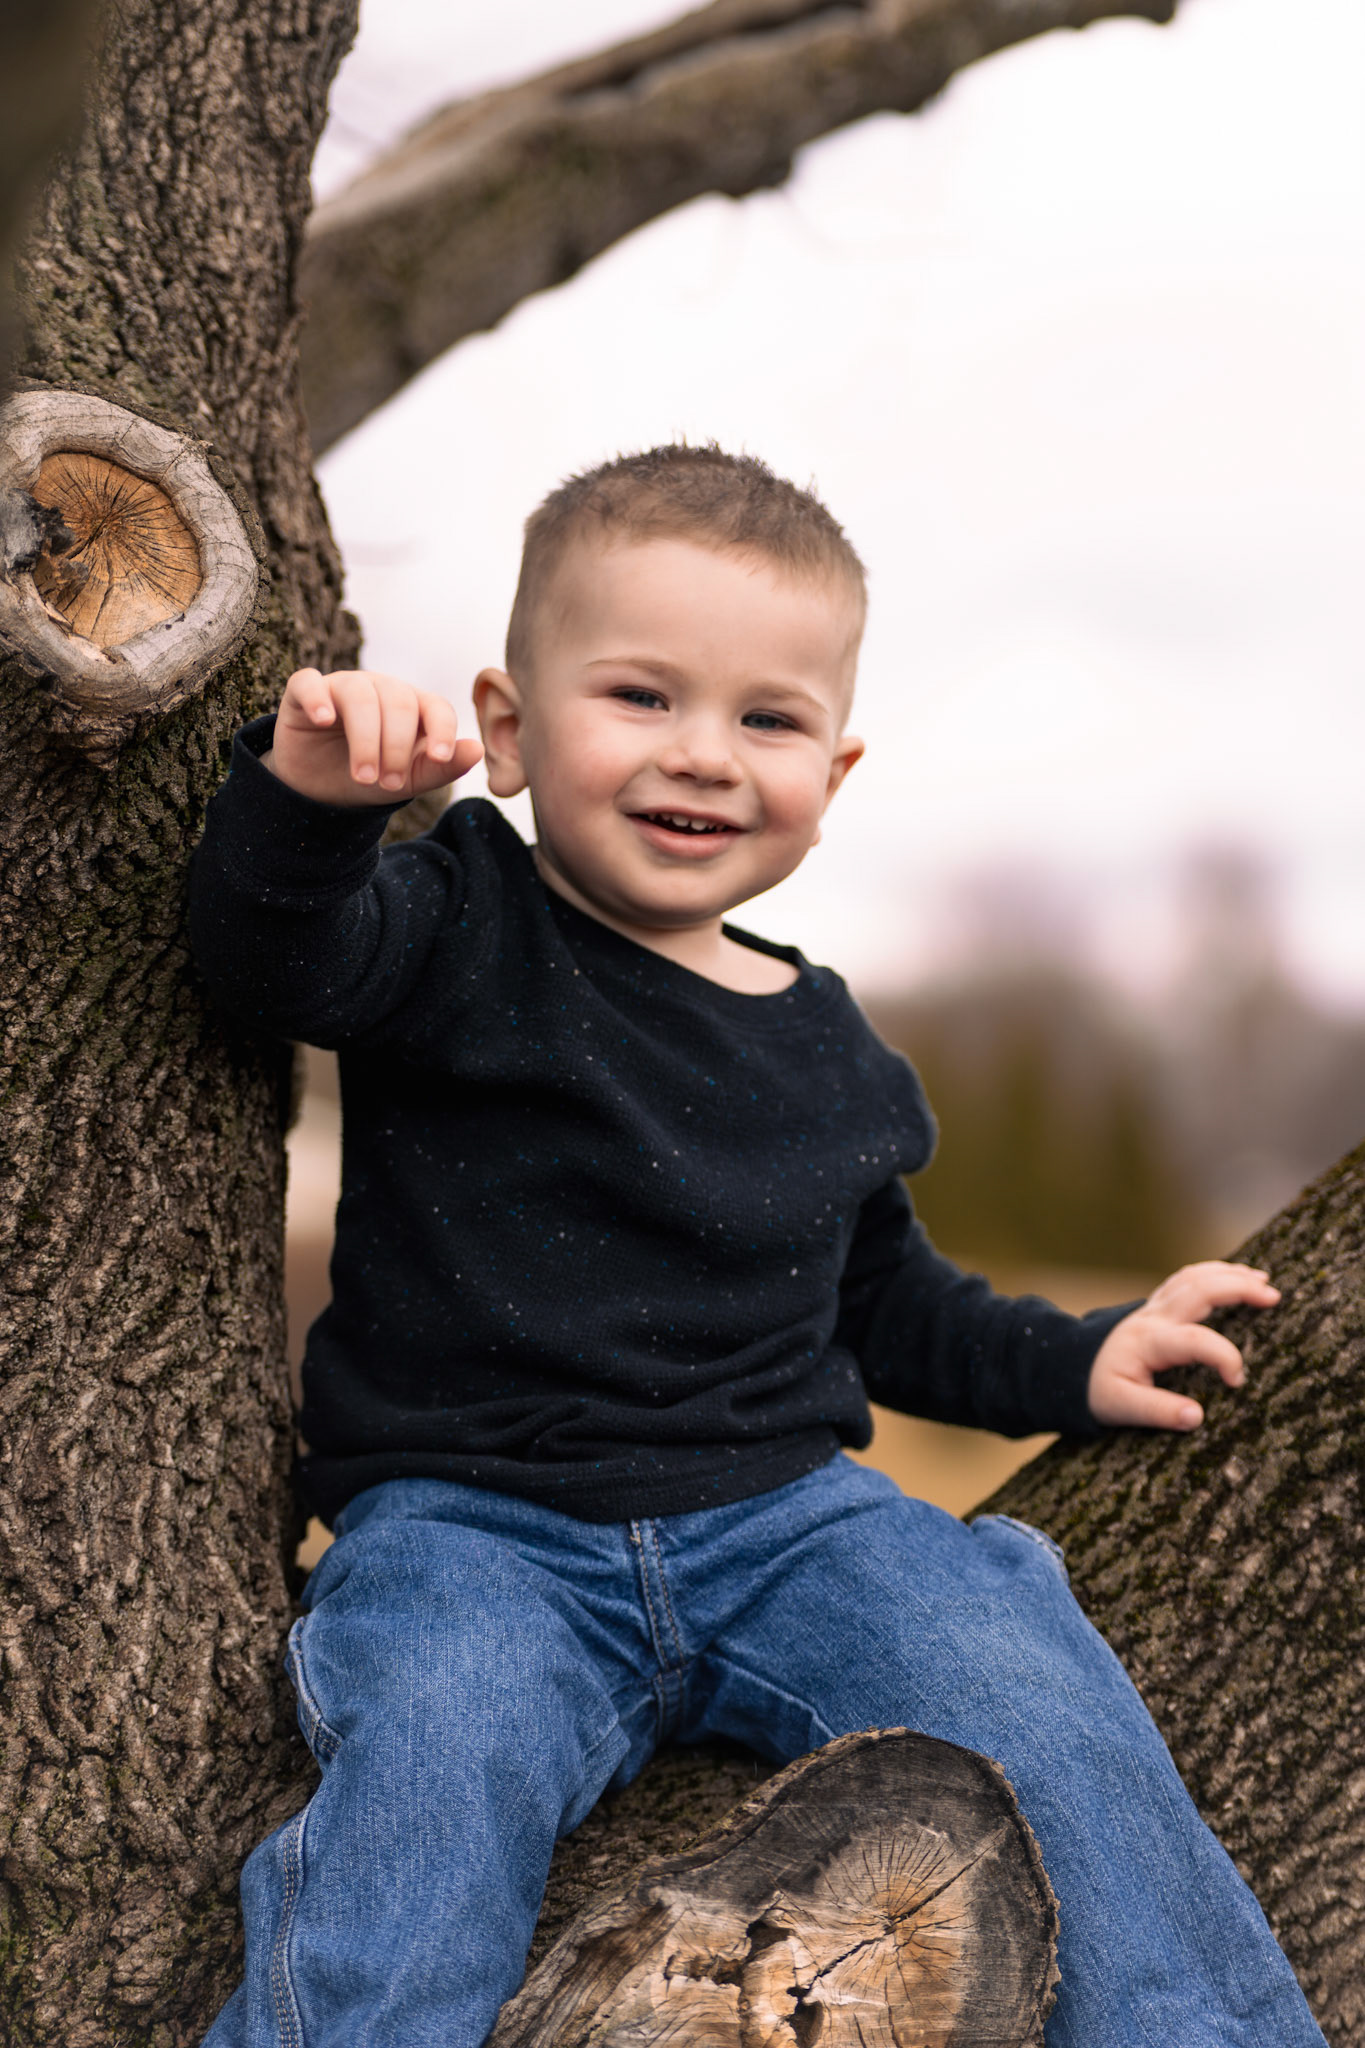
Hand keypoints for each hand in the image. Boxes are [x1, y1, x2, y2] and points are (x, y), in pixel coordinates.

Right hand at [264, 667, 483, 806]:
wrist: (321, 793)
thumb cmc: (373, 779)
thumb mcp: (410, 780)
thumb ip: (442, 766)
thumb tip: (478, 749)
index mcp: (414, 707)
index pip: (436, 707)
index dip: (441, 729)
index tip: (440, 756)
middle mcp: (381, 689)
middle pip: (398, 701)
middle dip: (396, 746)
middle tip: (388, 783)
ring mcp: (343, 686)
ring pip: (359, 694)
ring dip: (365, 739)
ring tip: (363, 777)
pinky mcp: (305, 692)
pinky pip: (310, 683)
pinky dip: (318, 698)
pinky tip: (324, 719)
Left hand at [1088, 1261, 1280, 1430]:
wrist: (1069, 1366)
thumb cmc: (1098, 1388)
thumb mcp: (1120, 1407)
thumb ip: (1159, 1411)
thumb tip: (1197, 1416)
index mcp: (1149, 1342)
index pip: (1194, 1340)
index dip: (1223, 1356)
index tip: (1238, 1381)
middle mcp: (1154, 1317)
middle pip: (1199, 1289)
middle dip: (1237, 1289)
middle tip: (1273, 1297)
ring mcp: (1155, 1306)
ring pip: (1194, 1276)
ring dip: (1229, 1274)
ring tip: (1262, 1281)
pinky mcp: (1157, 1304)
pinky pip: (1187, 1278)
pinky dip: (1214, 1272)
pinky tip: (1235, 1275)